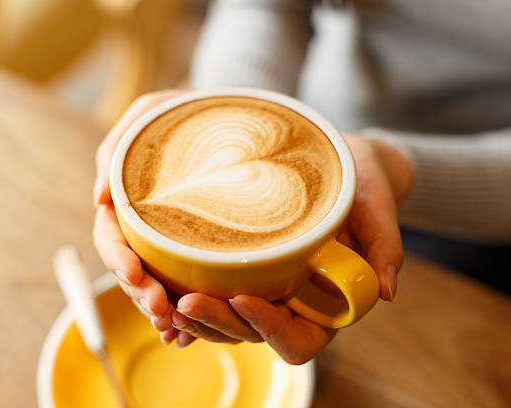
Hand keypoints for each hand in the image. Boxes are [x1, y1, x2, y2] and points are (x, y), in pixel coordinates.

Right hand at [93, 90, 241, 346]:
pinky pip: (187, 288)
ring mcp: (170, 244)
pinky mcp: (198, 253)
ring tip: (177, 329)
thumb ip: (117, 147)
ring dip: (163, 312)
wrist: (233, 121)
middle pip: (132, 271)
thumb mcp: (151, 113)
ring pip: (157, 286)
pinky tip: (191, 334)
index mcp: (129, 201)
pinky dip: (186, 314)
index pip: (112, 236)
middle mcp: (146, 228)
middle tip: (163, 312)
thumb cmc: (187, 111)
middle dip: (142, 294)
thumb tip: (97, 198)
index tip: (134, 274)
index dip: (117, 259)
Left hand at [93, 92, 412, 362]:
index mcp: (324, 302)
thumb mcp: (375, 201)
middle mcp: (289, 304)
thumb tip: (388, 290)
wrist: (336, 161)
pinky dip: (181, 300)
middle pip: (249, 335)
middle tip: (185, 301)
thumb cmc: (358, 181)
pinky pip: (208, 294)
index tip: (244, 297)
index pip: (297, 339)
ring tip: (162, 297)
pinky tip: (159, 289)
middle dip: (216, 324)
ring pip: (221, 322)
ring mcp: (261, 290)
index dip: (269, 327)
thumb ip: (384, 244)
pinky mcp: (238, 270)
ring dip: (190, 318)